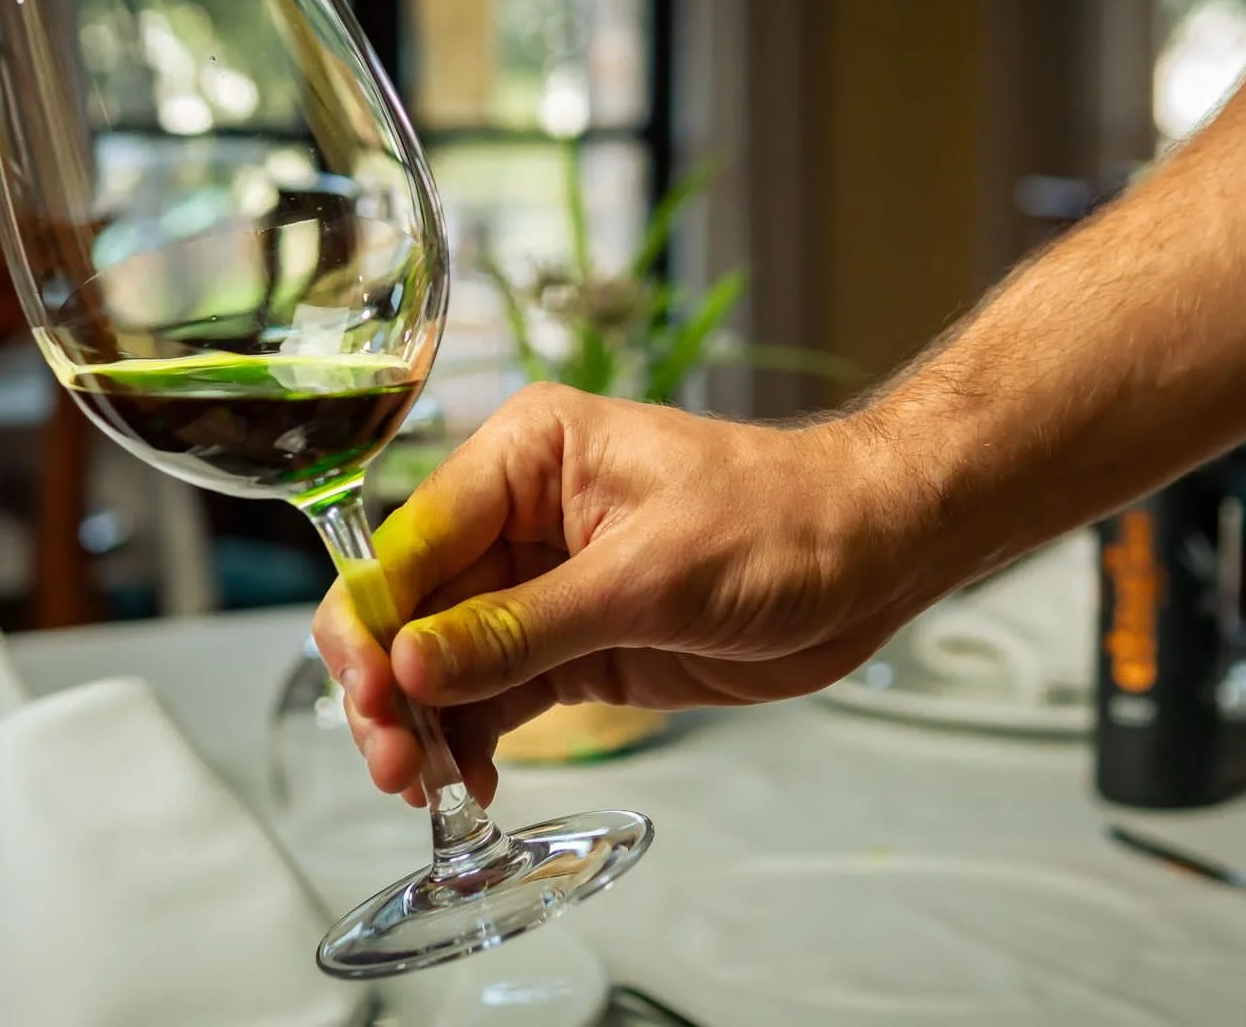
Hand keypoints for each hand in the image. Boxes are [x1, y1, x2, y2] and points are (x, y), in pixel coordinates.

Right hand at [313, 383, 933, 805]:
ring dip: (427, 725)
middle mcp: (518, 514)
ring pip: (444, 660)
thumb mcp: (652, 576)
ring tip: (425, 790)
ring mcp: (542, 582)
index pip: (413, 541)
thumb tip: (412, 666)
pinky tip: (469, 783)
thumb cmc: (783, 523)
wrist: (873, 553)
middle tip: (394, 763)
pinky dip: (475, 738)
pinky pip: (498, 693)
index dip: (374, 622)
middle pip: (412, 607)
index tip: (372, 696)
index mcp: (526, 456)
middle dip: (391, 686)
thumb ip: (525, 627)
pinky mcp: (575, 641)